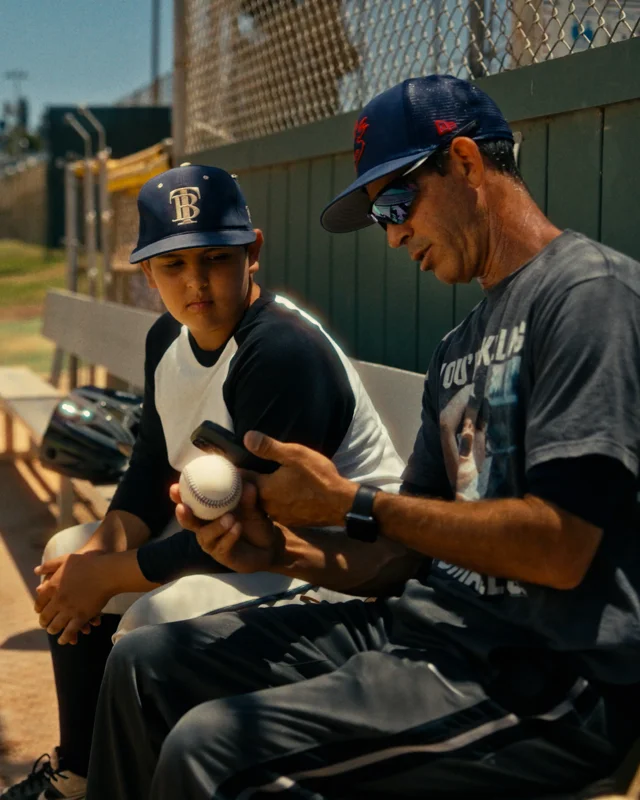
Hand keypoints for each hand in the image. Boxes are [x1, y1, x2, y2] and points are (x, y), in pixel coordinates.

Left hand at [34, 553, 110, 644]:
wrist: (106, 572)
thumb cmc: (88, 563)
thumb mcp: (66, 559)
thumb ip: (49, 565)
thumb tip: (35, 571)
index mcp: (52, 586)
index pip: (39, 602)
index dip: (39, 608)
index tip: (40, 611)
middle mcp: (58, 600)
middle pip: (45, 616)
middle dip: (44, 622)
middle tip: (45, 624)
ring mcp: (69, 609)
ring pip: (55, 626)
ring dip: (53, 630)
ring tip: (53, 631)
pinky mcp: (81, 616)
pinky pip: (70, 631)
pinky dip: (65, 637)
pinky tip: (64, 640)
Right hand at [170, 482, 281, 572]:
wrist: (270, 546)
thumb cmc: (255, 522)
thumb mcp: (253, 507)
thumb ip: (249, 497)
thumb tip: (246, 484)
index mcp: (209, 511)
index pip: (190, 503)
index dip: (179, 496)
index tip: (174, 488)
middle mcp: (206, 527)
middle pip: (188, 522)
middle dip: (183, 515)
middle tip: (183, 508)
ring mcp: (213, 542)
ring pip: (204, 535)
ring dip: (214, 526)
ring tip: (230, 518)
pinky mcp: (223, 556)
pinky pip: (221, 546)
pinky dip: (229, 536)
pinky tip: (237, 528)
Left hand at [243, 431, 357, 527]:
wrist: (341, 504)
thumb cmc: (318, 477)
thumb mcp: (295, 455)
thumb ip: (269, 447)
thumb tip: (246, 438)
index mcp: (264, 489)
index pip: (241, 479)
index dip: (237, 469)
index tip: (233, 463)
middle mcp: (267, 506)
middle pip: (251, 492)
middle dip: (250, 481)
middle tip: (252, 469)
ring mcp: (279, 516)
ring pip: (265, 501)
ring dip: (265, 492)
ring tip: (270, 479)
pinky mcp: (291, 521)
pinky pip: (277, 509)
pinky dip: (278, 501)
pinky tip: (287, 492)